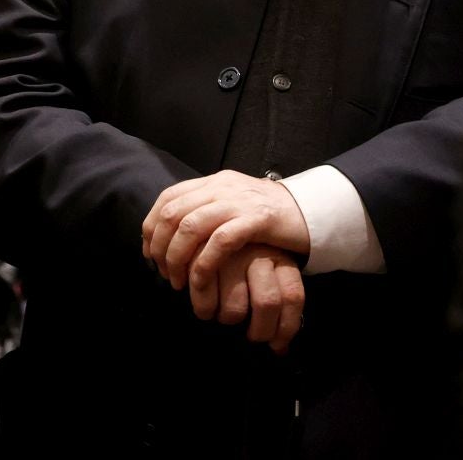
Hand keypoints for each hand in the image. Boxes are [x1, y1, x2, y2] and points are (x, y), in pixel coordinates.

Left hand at [142, 170, 311, 293]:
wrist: (312, 211)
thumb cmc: (270, 217)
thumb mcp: (234, 206)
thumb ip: (208, 212)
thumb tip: (174, 234)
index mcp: (214, 182)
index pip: (168, 197)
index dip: (152, 226)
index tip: (150, 253)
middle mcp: (222, 187)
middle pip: (173, 213)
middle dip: (160, 246)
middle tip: (163, 272)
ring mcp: (239, 202)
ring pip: (191, 225)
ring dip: (177, 257)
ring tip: (178, 281)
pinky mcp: (257, 219)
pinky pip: (220, 240)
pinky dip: (203, 262)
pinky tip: (200, 279)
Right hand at [196, 243, 304, 353]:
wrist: (204, 224)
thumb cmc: (240, 259)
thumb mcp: (266, 270)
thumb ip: (275, 303)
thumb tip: (279, 351)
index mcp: (281, 256)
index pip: (293, 296)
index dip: (287, 327)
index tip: (277, 345)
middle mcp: (259, 252)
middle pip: (267, 303)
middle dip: (259, 331)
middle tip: (251, 336)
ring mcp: (231, 254)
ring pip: (234, 309)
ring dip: (227, 320)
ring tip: (222, 313)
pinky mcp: (202, 257)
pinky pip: (205, 302)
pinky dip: (204, 311)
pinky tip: (205, 306)